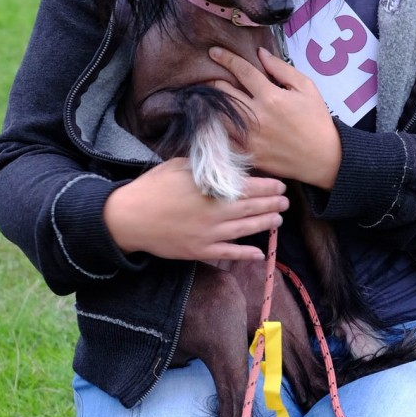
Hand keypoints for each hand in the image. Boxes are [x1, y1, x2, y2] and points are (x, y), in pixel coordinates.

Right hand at [102, 158, 288, 261]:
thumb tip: (229, 162)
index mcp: (211, 190)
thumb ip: (207, 166)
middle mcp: (215, 213)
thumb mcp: (180, 166)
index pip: (249, 188)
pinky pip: (229, 253)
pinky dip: (246, 254)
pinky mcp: (200, 251)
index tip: (280, 185)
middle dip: (272, 205)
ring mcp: (209, 235)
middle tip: (286, 202)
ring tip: (278, 220)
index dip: (268, 187)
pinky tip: (259, 253)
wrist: (129, 217)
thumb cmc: (153, 187)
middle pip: (252, 209)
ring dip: (265, 225)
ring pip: (246, 231)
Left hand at [209, 46, 342, 188]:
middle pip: (224, 92)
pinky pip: (223, 139)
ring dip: (211, 104)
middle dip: (214, 81)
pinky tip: (214, 121)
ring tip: (208, 97)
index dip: (226, 58)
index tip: (214, 52)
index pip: (242, 71)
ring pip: (218, 115)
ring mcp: (250, 137)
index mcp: (271, 97)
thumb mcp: (306, 88)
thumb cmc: (316, 120)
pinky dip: (216, 128)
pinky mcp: (248, 154)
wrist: (323, 158)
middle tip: (210, 78)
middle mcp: (257, 116)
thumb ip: (282, 69)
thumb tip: (260, 53)